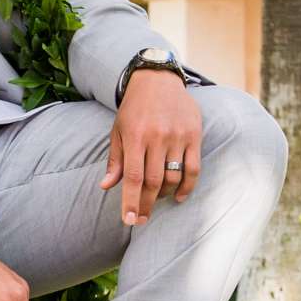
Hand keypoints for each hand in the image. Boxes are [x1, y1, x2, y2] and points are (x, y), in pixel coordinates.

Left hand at [103, 70, 203, 225]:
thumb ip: (115, 160)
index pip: (132, 177)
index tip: (129, 220)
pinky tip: (179, 196)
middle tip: (141, 218)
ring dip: (165, 195)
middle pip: (153, 181)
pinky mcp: (194, 135)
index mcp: (135, 136)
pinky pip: (193, 168)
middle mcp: (157, 137)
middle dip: (146, 204)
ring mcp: (177, 136)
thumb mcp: (118, 130)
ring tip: (156, 200)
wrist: (158, 79)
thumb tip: (106, 186)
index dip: (131, 201)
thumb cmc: (134, 108)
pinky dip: (187, 186)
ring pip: (173, 177)